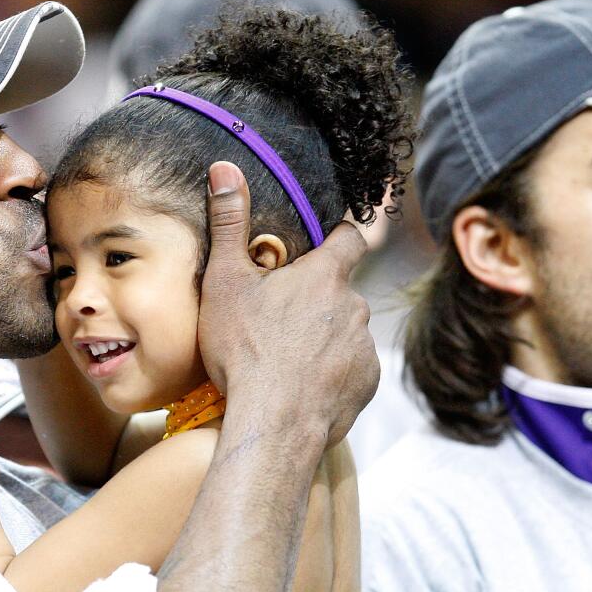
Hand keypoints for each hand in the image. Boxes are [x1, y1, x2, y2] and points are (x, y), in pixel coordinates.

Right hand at [198, 162, 377, 446]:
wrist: (275, 423)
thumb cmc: (246, 350)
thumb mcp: (225, 282)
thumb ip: (229, 223)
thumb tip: (224, 168)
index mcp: (325, 275)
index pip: (350, 237)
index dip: (341, 234)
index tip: (330, 236)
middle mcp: (354, 305)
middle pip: (340, 291)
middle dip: (316, 299)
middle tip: (278, 317)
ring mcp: (364, 346)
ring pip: (344, 331)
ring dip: (322, 337)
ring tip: (284, 358)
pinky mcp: (367, 383)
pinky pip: (350, 368)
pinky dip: (330, 372)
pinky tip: (300, 385)